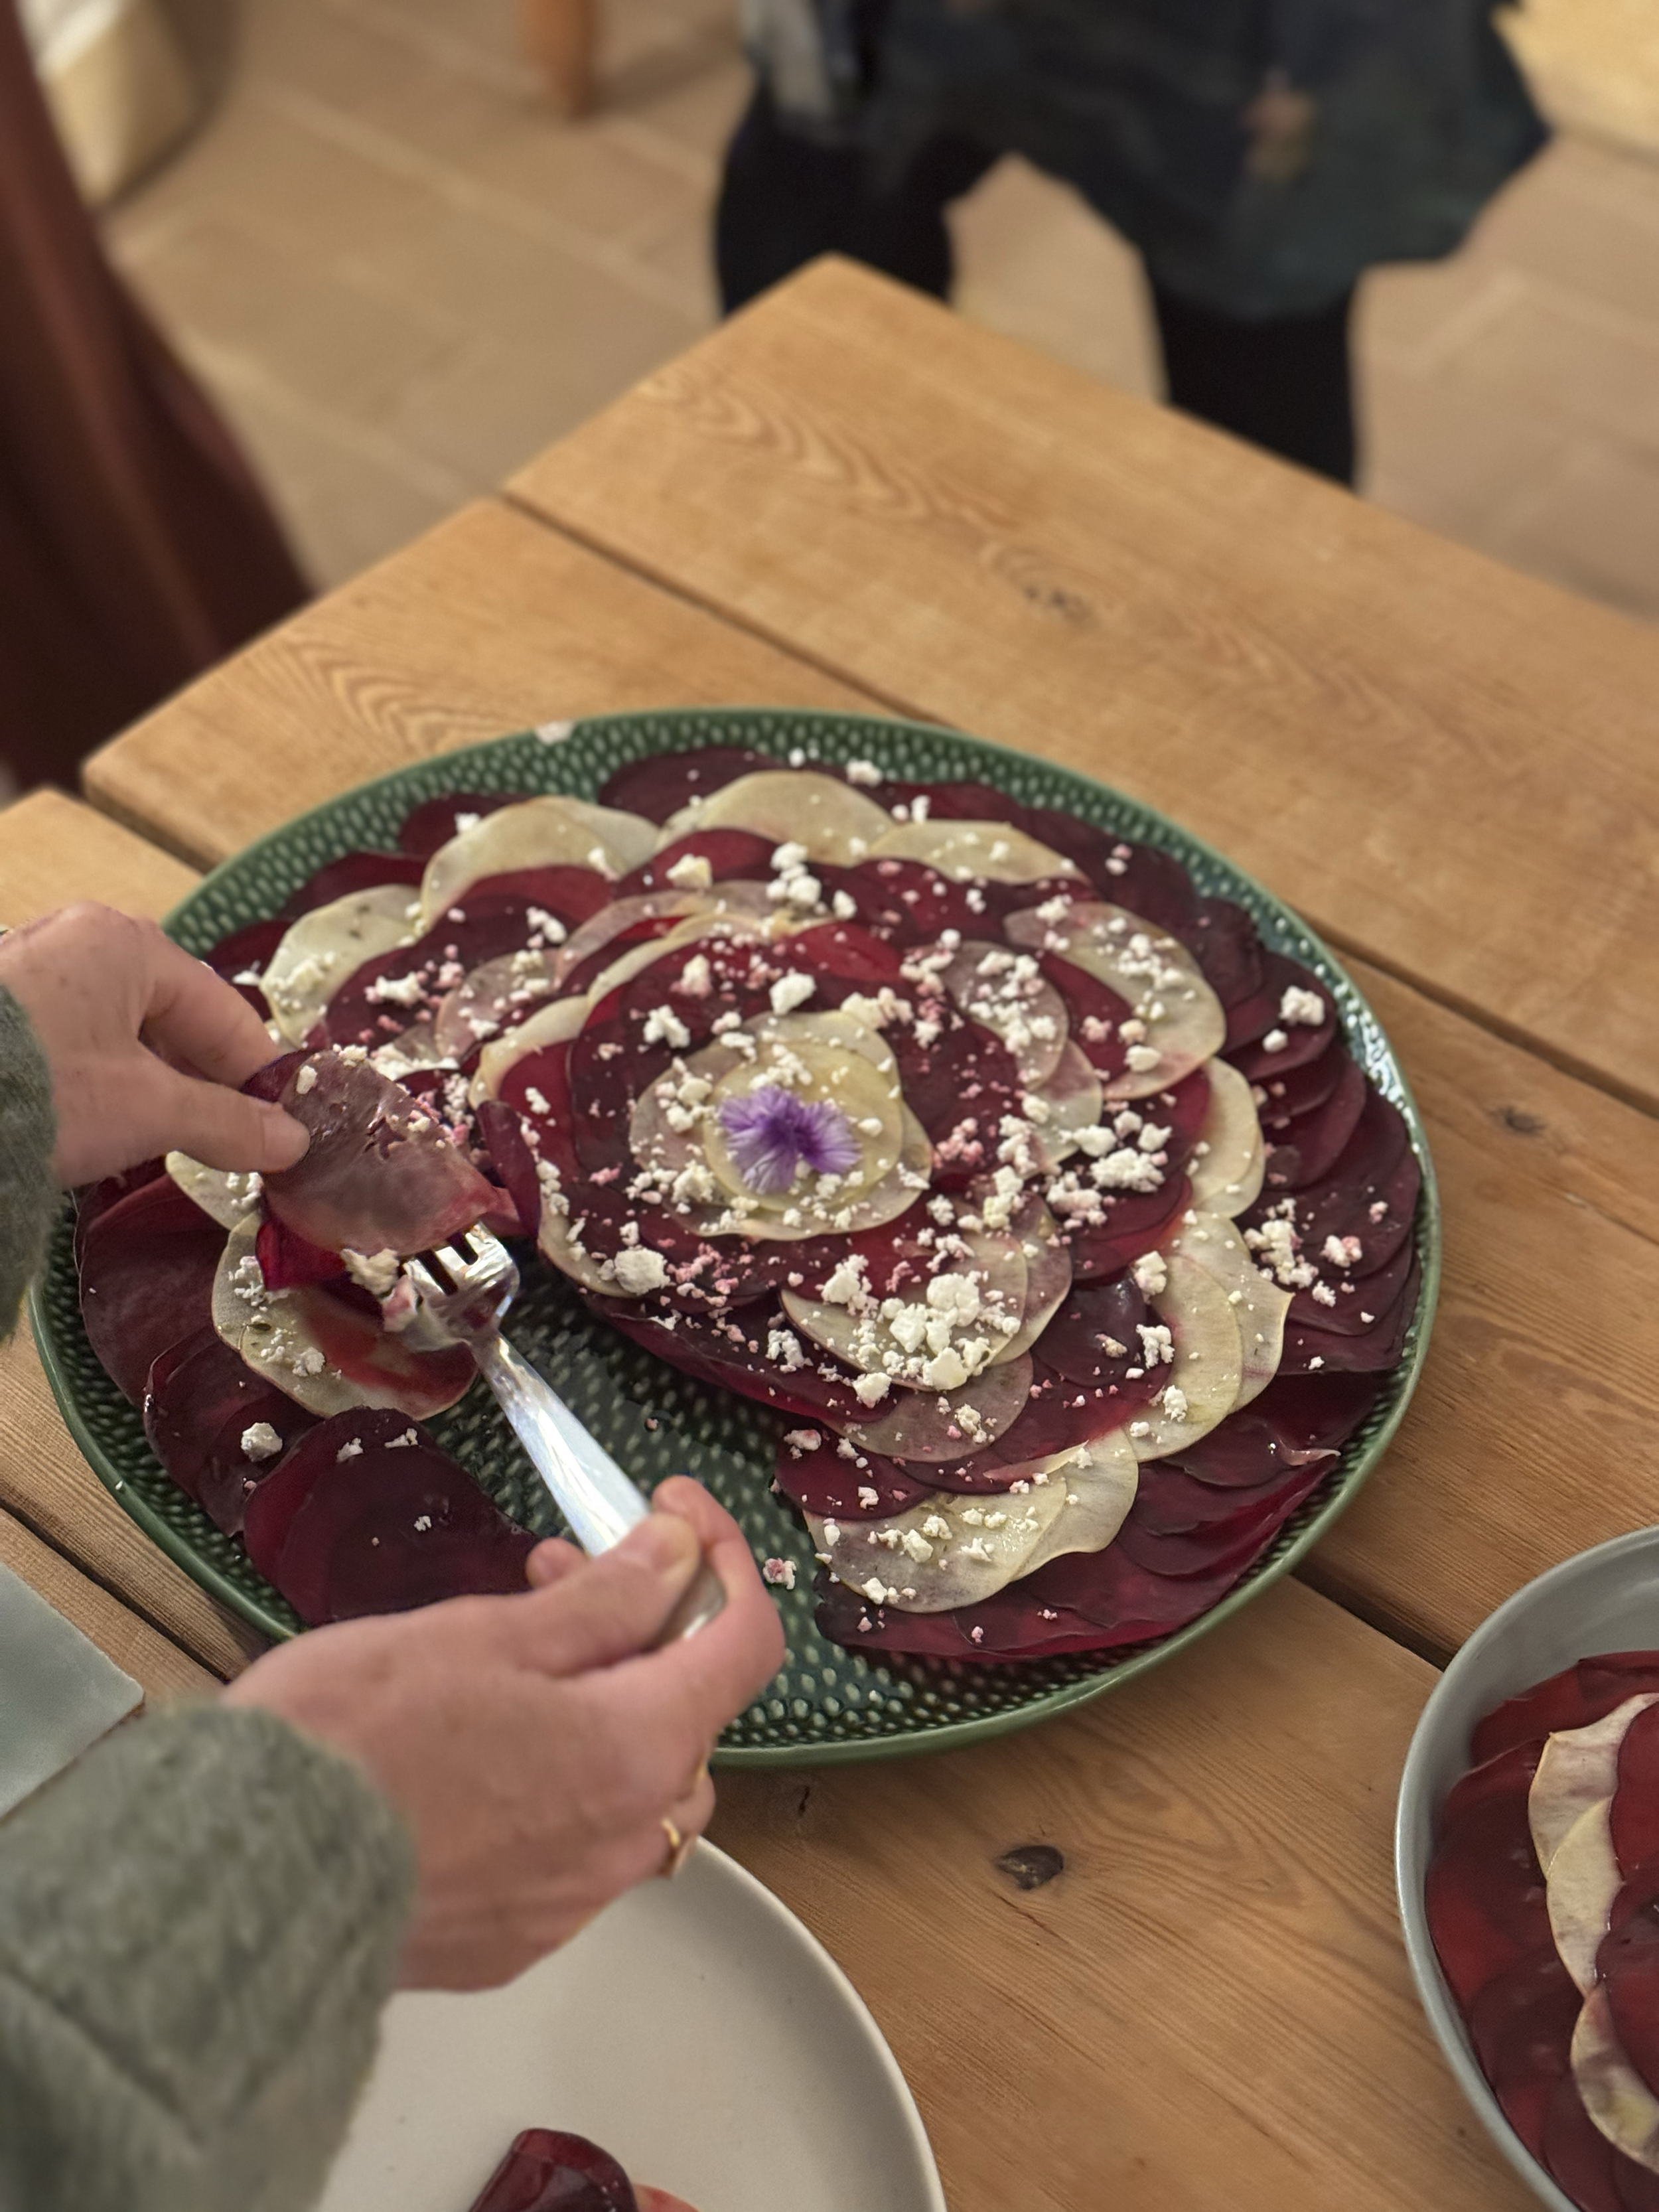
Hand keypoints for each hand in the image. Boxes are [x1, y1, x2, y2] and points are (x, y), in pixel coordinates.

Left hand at [0, 902, 308, 1183]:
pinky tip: (101, 1130)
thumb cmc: (43, 1090)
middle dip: (202, 1084)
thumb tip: (291, 1142)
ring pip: (119, 1034)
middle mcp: (78, 941)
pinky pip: (72, 1042)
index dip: (261, 1075)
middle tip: (227, 1145)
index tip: (284, 1127)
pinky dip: (100, 1084)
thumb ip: (228, 1122)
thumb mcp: (149, 1111)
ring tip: (165, 1145)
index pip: (225, 1012)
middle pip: (170, 1019)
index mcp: (129, 944)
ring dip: (152, 1089)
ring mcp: (29, 970)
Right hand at [224, 1479, 785, 1989]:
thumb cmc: (357, 1739)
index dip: (724, 1558)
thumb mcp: (485, 1632)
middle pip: (689, 1717)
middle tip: (554, 1572)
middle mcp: (625, 1839)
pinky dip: (552, 1777)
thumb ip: (603, 1598)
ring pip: (633, 1786)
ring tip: (507, 1649)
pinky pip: (571, 1847)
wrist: (242, 1881)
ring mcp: (569, 1901)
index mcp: (638, 1750)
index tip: (673, 1508)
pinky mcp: (510, 1941)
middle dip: (643, 1628)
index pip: (746, 1644)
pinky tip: (473, 1745)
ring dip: (599, 1705)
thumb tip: (680, 1554)